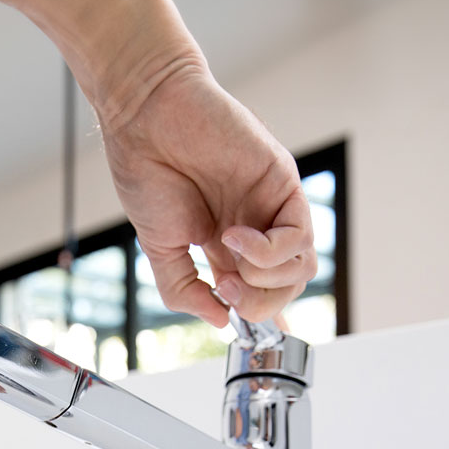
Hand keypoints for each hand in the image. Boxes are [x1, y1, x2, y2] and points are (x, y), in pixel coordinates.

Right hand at [103, 61, 315, 326]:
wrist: (146, 119)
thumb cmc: (147, 169)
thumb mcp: (158, 247)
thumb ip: (183, 289)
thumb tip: (216, 319)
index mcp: (225, 246)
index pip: (259, 290)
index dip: (259, 316)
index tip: (242, 330)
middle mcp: (254, 228)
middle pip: (286, 287)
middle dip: (259, 304)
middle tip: (225, 292)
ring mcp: (270, 207)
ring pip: (301, 267)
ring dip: (265, 281)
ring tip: (229, 266)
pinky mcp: (283, 184)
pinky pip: (297, 236)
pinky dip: (268, 251)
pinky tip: (235, 237)